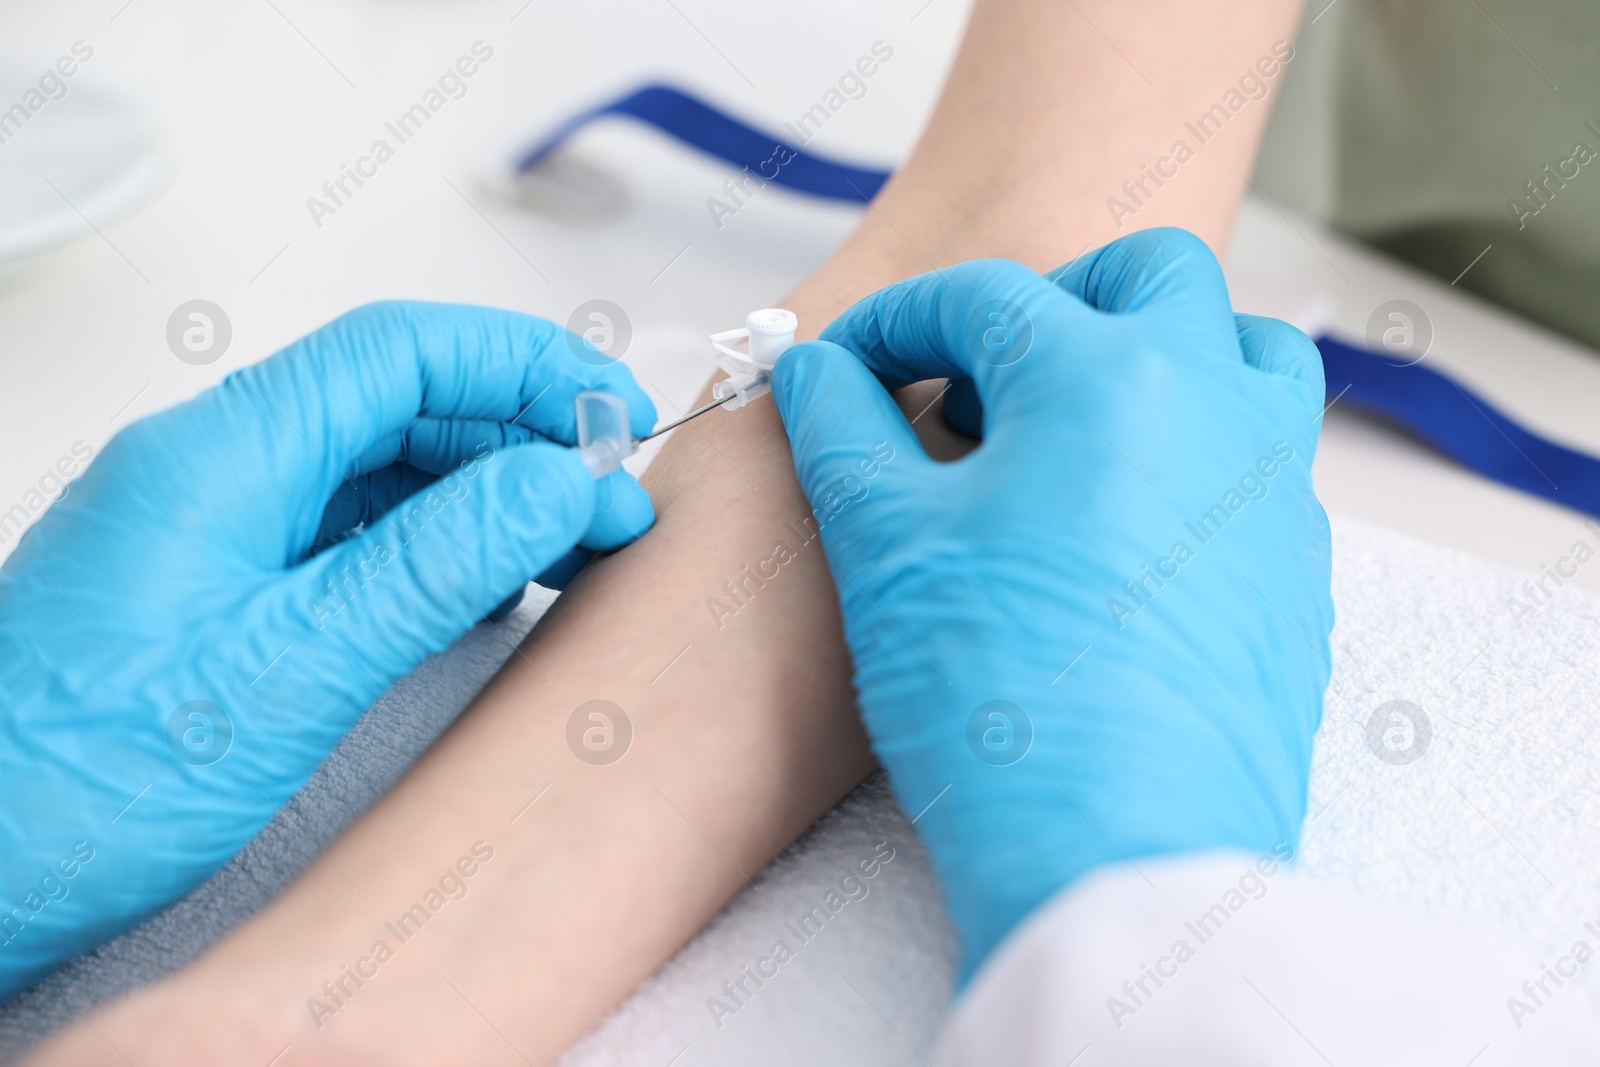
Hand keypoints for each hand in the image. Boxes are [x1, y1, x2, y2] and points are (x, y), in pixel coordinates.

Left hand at [0, 301, 654, 998]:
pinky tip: (486, 584)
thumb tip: (555, 483)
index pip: (401, 351)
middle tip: (611, 498)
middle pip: (399, 400)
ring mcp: (218, 526)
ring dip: (485, 490)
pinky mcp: (223, 585)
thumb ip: (434, 565)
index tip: (610, 411)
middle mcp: (218, 468)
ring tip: (571, 541)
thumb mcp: (288, 668)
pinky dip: (434, 544)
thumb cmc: (75, 779)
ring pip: (381, 465)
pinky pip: (351, 531)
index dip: (521, 363)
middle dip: (519, 434)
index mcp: (222, 454)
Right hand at [771, 229, 1332, 977]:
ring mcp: (1270, 485)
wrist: (1115, 857)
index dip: (895, 324)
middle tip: (974, 377)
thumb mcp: (883, 547)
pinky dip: (1197, 439)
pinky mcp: (1295, 566)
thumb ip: (843, 430)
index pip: (982, 297)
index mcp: (1103, 376)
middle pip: (1146, 273)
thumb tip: (819, 374)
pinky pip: (1263, 452)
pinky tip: (1125, 520)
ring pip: (1240, 346)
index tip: (849, 369)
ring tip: (1075, 424)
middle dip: (1051, 296)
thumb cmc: (1001, 702)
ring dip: (1158, 347)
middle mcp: (1212, 404)